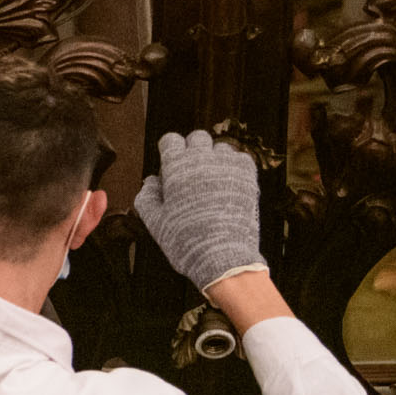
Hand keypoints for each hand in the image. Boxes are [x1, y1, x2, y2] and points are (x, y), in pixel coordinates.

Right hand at [133, 129, 267, 291]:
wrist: (222, 256)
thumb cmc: (187, 241)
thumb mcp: (155, 222)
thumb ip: (147, 197)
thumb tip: (150, 182)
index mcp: (176, 167)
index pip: (171, 140)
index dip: (169, 151)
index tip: (170, 163)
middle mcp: (202, 160)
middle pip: (197, 138)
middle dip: (192, 150)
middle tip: (191, 172)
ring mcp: (227, 166)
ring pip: (220, 148)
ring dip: (215, 158)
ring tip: (212, 179)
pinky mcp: (248, 176)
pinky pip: (241, 159)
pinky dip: (235, 167)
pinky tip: (229, 183)